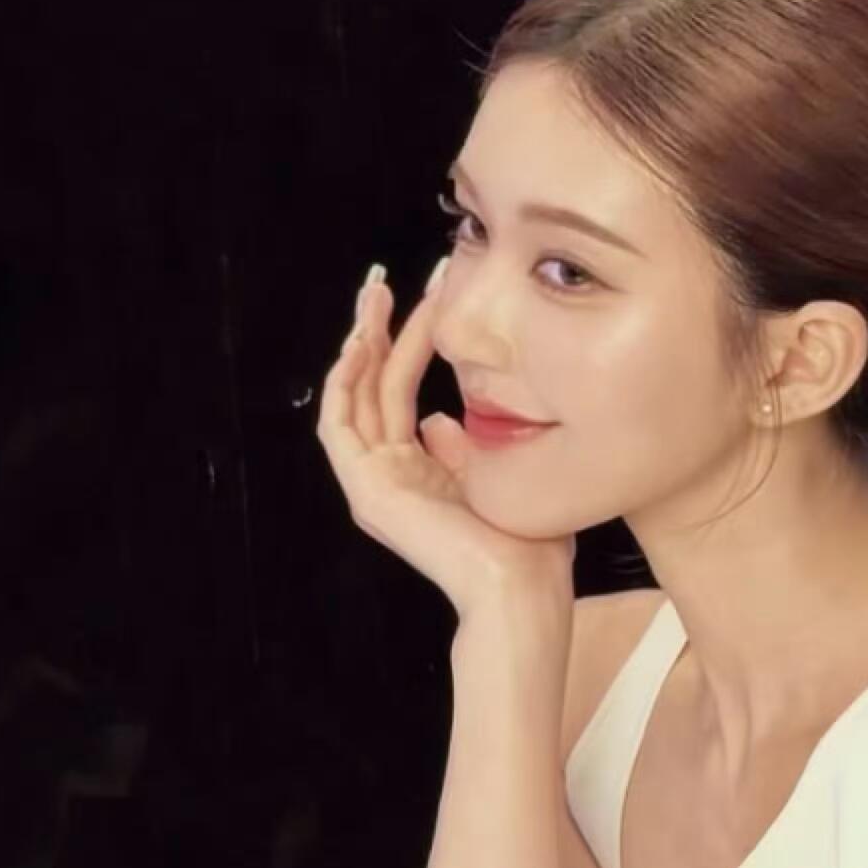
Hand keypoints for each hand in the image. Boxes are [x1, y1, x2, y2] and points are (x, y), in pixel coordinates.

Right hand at [316, 262, 575, 622]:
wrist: (523, 589)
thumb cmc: (528, 546)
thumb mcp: (497, 475)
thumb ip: (466, 447)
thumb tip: (440, 420)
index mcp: (417, 471)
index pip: (401, 390)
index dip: (412, 339)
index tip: (434, 292)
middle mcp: (389, 474)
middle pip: (374, 384)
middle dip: (379, 327)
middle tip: (384, 278)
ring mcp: (374, 484)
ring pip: (355, 395)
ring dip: (361, 341)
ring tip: (375, 295)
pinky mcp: (367, 491)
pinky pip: (339, 426)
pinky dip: (344, 383)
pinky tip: (361, 343)